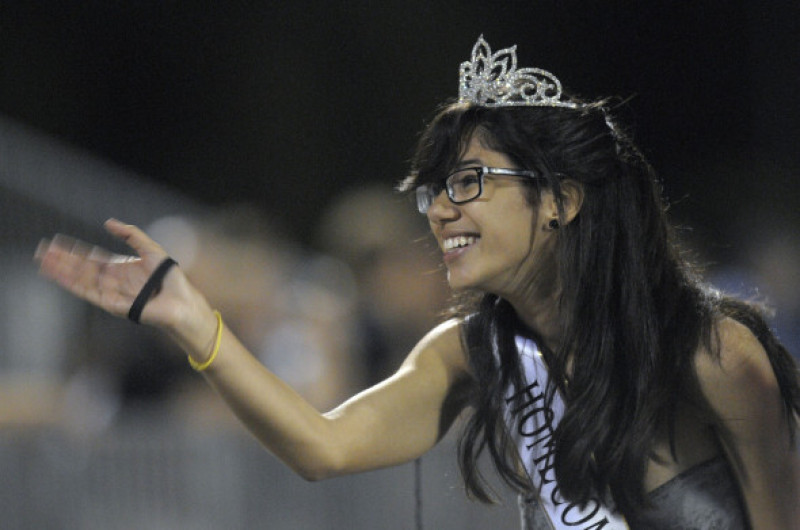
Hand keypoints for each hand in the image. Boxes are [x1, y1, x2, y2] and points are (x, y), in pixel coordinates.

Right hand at [35, 218, 190, 327]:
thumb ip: (131, 235)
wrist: (180, 300)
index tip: (57, 243)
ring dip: (62, 271)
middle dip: (62, 259)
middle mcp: (112, 280)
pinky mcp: (110, 304)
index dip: (74, 251)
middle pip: (81, 268)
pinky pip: (88, 292)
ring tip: (44, 262)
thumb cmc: (170, 278)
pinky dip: (73, 284)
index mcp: (121, 268)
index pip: (91, 258)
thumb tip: (109, 222)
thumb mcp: (150, 249)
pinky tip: (59, 277)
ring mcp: (109, 292)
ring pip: (80, 280)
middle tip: (42, 250)